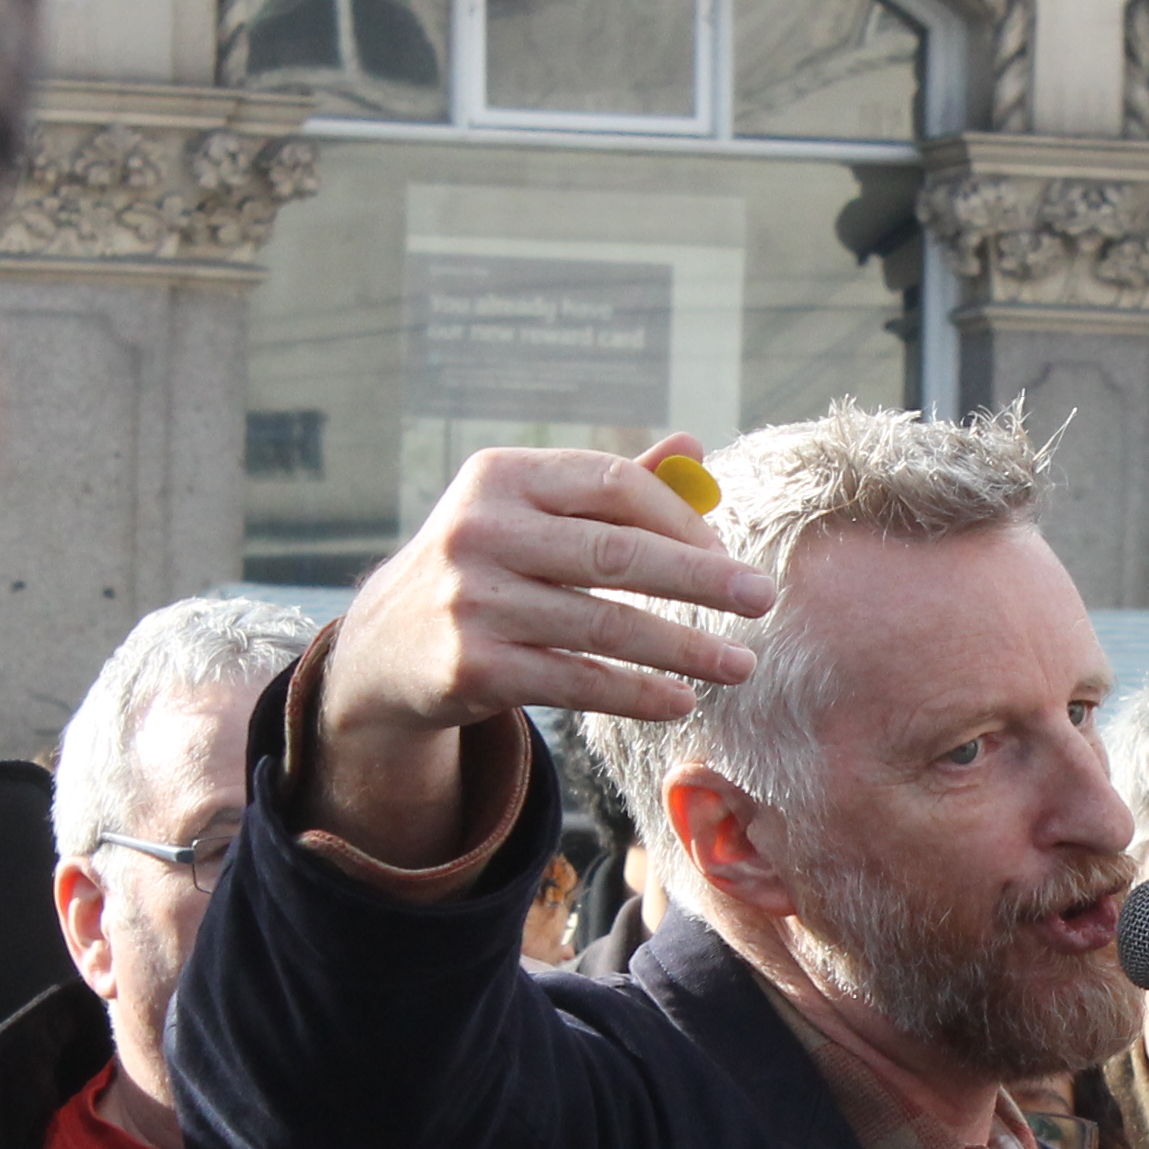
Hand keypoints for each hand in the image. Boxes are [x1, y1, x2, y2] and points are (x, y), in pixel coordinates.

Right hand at [309, 440, 777, 866]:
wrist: (386, 649)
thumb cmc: (484, 567)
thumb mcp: (527, 513)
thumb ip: (606, 485)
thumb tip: (693, 447)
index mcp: (501, 477)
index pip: (611, 484)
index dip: (680, 518)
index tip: (727, 551)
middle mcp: (480, 531)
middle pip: (616, 553)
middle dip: (701, 578)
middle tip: (762, 598)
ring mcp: (472, 601)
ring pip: (604, 624)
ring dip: (683, 648)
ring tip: (739, 664)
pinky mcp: (472, 667)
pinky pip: (576, 680)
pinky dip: (636, 692)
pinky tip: (680, 700)